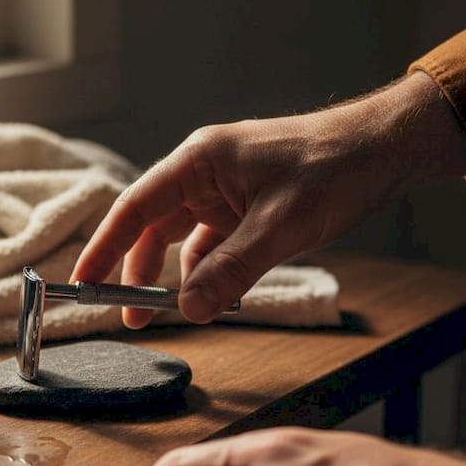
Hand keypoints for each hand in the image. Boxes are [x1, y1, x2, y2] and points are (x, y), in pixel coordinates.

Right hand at [72, 72, 465, 326]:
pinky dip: (210, 272)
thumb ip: (231, 270)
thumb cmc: (332, 169)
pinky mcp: (249, 207)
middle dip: (136, 270)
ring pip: (183, 239)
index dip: (103, 246)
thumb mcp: (280, 226)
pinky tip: (215, 297)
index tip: (82, 282)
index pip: (135, 207)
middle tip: (127, 315)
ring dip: (174, 275)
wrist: (382, 150)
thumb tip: (189, 309)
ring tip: (167, 313)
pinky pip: (215, 245)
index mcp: (199, 161)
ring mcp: (227, 190)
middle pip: (152, 226)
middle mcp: (205, 173)